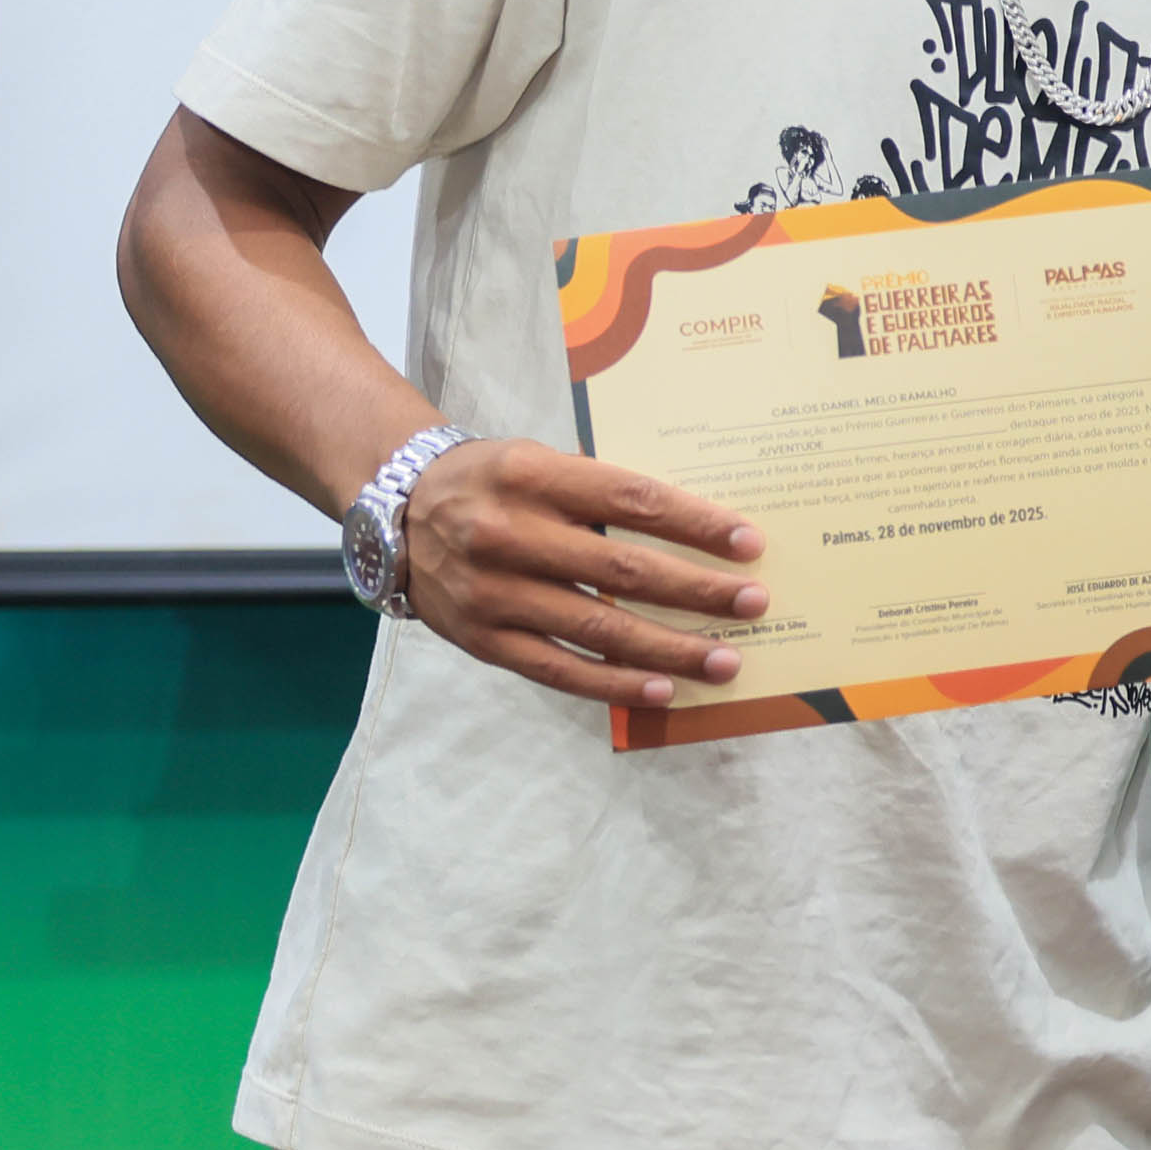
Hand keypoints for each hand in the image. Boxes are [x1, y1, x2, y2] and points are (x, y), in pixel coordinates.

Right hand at [401, 437, 770, 712]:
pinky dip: (615, 684)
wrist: (396, 512)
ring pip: (598, 628)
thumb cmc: (492, 483)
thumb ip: (603, 489)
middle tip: (753, 603)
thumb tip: (698, 529)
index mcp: (532, 476)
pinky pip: (559, 670)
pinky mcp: (482, 640)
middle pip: (623, 569)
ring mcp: (492, 593)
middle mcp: (508, 533)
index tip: (748, 544)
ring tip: (725, 660)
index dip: (695, 524)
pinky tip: (663, 688)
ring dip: (670, 648)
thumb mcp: (540, 461)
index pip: (632, 500)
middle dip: (698, 590)